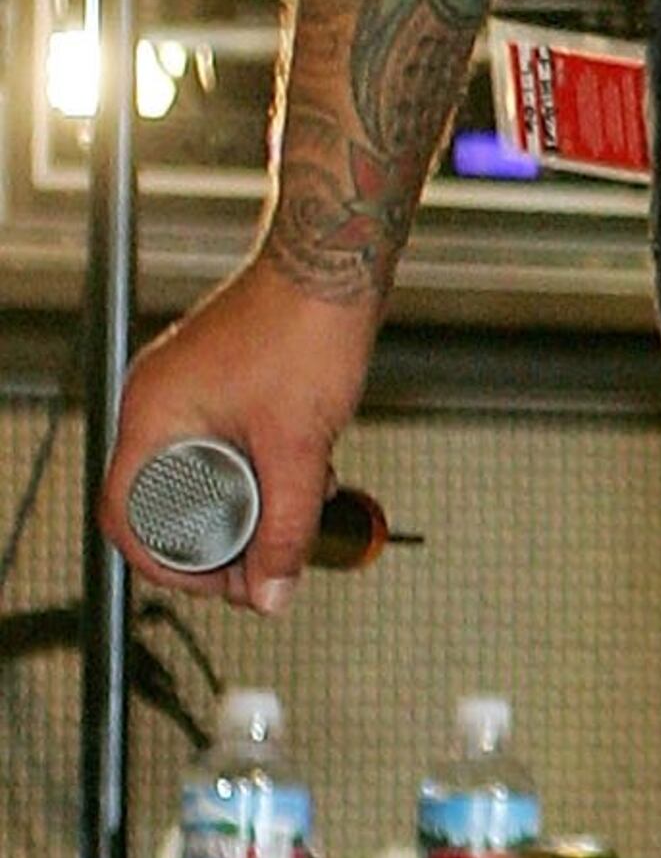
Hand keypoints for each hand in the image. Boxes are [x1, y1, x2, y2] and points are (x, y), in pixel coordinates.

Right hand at [103, 261, 378, 612]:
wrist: (336, 262)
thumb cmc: (305, 329)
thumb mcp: (299, 448)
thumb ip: (286, 527)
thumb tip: (270, 595)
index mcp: (152, 418)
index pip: (126, 517)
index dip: (166, 566)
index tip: (216, 584)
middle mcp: (158, 404)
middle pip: (167, 503)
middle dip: (220, 543)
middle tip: (266, 566)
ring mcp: (187, 391)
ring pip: (204, 476)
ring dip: (249, 506)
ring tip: (298, 519)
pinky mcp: (220, 383)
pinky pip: (226, 446)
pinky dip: (261, 469)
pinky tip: (307, 476)